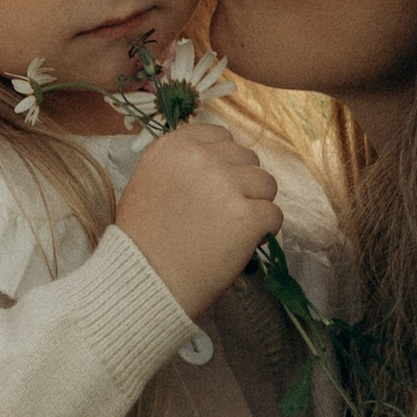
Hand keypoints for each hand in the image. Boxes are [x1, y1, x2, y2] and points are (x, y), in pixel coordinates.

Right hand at [112, 120, 283, 323]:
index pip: (220, 136)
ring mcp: (226, 186)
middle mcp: (201, 159)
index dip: (224, 162)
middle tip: (221, 215)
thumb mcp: (149, 182)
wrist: (145, 281)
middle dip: (241, 184)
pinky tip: (239, 244)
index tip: (216, 186)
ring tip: (230, 230)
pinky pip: (274, 215)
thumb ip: (181, 164)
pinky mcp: (247, 217)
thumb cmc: (143, 239)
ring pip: (266, 184)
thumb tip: (218, 160)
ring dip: (255, 205)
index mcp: (174, 146)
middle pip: (247, 158)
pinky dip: (262, 231)